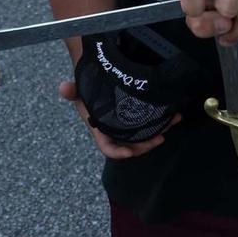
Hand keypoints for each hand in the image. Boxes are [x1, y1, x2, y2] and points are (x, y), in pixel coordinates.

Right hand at [59, 78, 175, 158]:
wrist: (97, 84)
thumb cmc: (87, 91)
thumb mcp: (78, 91)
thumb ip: (71, 91)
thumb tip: (63, 86)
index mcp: (101, 131)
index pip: (108, 148)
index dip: (118, 152)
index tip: (129, 152)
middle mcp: (116, 133)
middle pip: (131, 146)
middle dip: (146, 145)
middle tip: (160, 137)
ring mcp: (128, 128)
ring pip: (145, 136)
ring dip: (160, 131)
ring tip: (173, 121)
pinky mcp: (137, 120)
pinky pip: (151, 125)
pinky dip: (163, 121)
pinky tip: (174, 114)